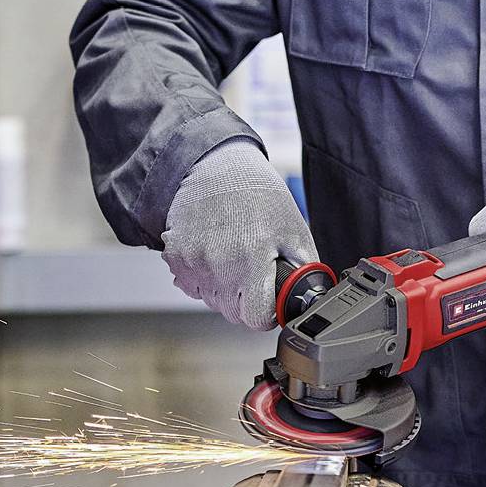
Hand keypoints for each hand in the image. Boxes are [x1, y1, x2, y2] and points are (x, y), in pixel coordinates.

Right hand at [162, 138, 316, 329]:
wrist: (216, 168)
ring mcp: (193, 261)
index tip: (268, 299)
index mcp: (252, 257)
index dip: (266, 312)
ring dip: (223, 288)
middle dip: (246, 299)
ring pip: (211, 300)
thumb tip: (310, 297)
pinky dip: (203, 276)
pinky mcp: (175, 257)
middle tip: (252, 269)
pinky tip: (214, 251)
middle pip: (232, 312)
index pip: (255, 318)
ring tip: (233, 254)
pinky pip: (191, 284)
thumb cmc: (257, 194)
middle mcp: (219, 263)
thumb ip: (304, 268)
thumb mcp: (294, 229)